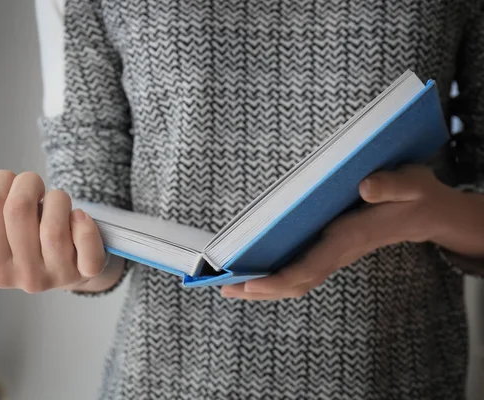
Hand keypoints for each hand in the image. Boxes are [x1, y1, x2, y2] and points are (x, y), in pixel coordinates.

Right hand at [0, 170, 118, 292]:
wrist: (72, 264)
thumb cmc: (29, 242)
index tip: (7, 180)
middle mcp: (26, 279)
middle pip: (18, 212)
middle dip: (27, 183)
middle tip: (33, 183)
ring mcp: (59, 276)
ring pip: (53, 227)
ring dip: (56, 199)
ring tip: (56, 199)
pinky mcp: (88, 271)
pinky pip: (88, 246)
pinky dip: (84, 224)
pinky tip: (78, 216)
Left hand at [221, 165, 466, 300]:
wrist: (424, 212)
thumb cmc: (413, 197)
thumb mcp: (409, 183)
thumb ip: (391, 185)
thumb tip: (366, 187)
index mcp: (347, 239)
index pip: (308, 268)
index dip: (278, 280)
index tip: (249, 283)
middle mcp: (336, 252)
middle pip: (295, 282)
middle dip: (260, 290)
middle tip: (224, 289)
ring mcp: (333, 254)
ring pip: (295, 280)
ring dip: (264, 287)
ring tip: (231, 286)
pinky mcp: (330, 249)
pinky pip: (299, 270)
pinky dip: (276, 276)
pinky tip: (257, 273)